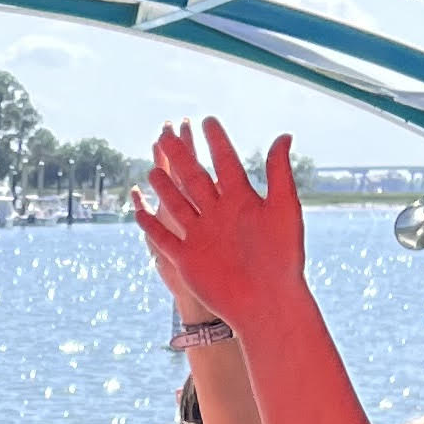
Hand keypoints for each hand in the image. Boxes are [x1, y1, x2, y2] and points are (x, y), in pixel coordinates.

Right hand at [131, 122, 309, 337]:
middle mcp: (219, 215)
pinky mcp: (187, 259)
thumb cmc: (283, 258)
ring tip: (154, 168)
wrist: (268, 302)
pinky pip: (164, 239)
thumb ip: (279, 173)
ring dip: (165, 187)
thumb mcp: (283, 209)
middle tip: (168, 132)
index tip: (208, 121)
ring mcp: (201, 236)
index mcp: (242, 201)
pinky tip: (139, 210)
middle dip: (181, 156)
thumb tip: (283, 135)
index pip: (226, 163)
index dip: (217, 142)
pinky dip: (150, 225)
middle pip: (195, 179)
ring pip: (177, 205)